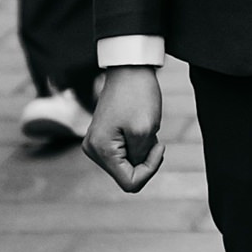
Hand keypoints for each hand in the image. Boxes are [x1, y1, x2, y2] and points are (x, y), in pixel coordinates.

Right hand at [83, 67, 164, 191]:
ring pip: (127, 164)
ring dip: (141, 150)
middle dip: (145, 158)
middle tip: (150, 134)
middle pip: (127, 175)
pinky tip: (138, 126)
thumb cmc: (138, 95)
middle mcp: (93, 150)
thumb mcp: (144, 131)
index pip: (130, 183)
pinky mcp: (103, 136)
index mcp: (101, 151)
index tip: (158, 146)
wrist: (129, 68)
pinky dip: (137, 143)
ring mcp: (96, 143)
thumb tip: (133, 168)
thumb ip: (139, 158)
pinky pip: (124, 153)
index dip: (150, 169)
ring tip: (143, 127)